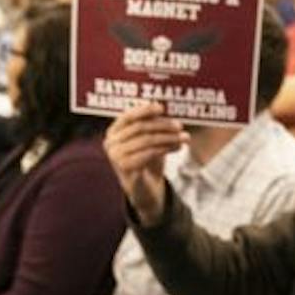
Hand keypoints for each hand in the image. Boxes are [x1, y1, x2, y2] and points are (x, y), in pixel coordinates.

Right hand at [104, 103, 186, 224]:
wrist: (145, 188)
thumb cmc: (147, 158)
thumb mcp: (149, 138)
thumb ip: (151, 124)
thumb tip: (159, 105)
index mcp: (113, 131)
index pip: (127, 116)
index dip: (144, 110)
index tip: (161, 107)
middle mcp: (110, 143)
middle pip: (140, 128)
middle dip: (162, 125)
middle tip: (180, 126)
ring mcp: (115, 156)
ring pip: (147, 140)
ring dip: (168, 137)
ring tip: (184, 138)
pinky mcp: (125, 168)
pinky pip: (148, 154)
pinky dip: (165, 148)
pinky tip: (177, 147)